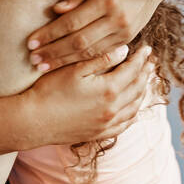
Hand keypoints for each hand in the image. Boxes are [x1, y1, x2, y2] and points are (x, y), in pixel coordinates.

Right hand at [21, 42, 152, 146]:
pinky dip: (133, 113)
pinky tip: (133, 107)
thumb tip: (124, 50)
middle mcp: (112, 109)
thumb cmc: (49, 91)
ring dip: (142, 92)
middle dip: (145, 73)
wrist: (33, 121)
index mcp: (108, 89)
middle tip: (150, 62)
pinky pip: (125, 124)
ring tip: (145, 81)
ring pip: (134, 106)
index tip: (147, 49)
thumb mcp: (74, 69)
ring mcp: (107, 124)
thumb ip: (101, 59)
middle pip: (137, 88)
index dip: (140, 58)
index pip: (132, 70)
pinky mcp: (99, 134)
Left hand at [24, 0, 172, 72]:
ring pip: (90, 53)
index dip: (50, 34)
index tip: (31, 42)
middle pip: (78, 42)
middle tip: (33, 60)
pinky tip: (66, 65)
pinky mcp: (128, 40)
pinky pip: (102, 55)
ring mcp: (125, 33)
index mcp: (106, 1)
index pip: (71, 23)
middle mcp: (116, 20)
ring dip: (65, 61)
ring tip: (44, 67)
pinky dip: (83, 61)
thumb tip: (56, 10)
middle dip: (53, 52)